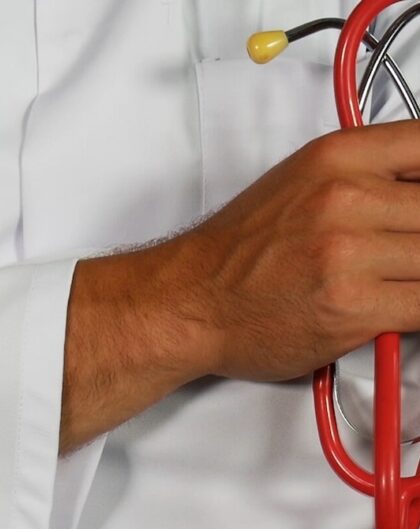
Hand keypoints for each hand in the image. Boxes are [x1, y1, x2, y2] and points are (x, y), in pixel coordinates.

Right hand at [159, 120, 419, 380]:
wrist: (190, 301)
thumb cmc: (236, 254)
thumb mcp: (299, 184)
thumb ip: (365, 178)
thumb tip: (414, 194)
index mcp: (336, 158)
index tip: (418, 211)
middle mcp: (344, 198)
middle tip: (399, 255)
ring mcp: (347, 253)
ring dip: (418, 276)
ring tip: (391, 283)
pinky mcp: (350, 307)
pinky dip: (417, 311)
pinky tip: (397, 310)